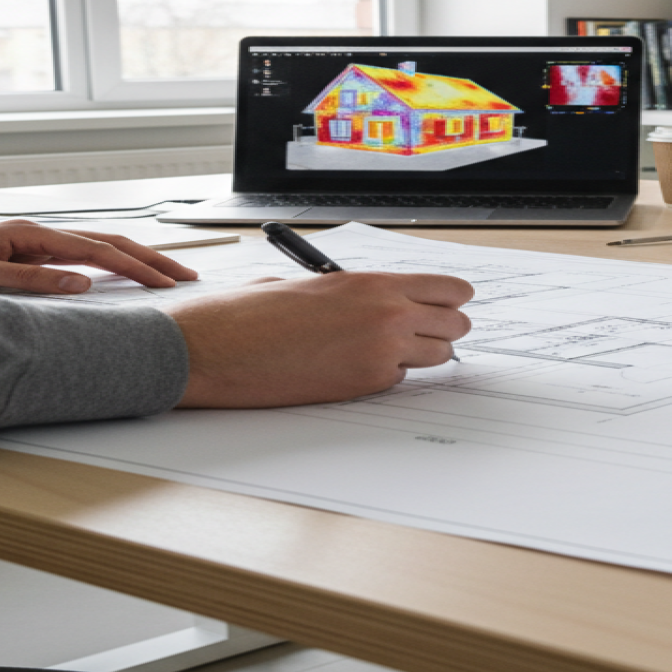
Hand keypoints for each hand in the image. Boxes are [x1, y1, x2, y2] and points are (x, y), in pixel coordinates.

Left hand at [0, 220, 199, 292]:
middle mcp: (37, 233)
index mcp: (30, 233)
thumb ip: (28, 279)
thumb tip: (79, 283)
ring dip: (135, 260)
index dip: (136, 267)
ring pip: (98, 249)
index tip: (165, 282)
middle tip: (184, 276)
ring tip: (165, 274)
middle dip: (149, 259)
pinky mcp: (29, 254)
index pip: (96, 250)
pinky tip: (123, 273)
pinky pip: (80, 258)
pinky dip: (110, 265)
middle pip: (108, 243)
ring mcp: (35, 242)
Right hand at [164, 271, 473, 406]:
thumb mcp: (310, 283)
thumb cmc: (250, 313)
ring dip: (420, 354)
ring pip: (437, 358)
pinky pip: (398, 380)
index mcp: (374, 283)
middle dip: (443, 328)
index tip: (450, 303)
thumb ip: (355, 291)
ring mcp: (379, 356)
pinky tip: (352, 366)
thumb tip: (381, 301)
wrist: (215, 350)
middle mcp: (387, 317)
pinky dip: (386, 374)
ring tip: (384, 349)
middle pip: (456, 325)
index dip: (452, 298)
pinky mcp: (362, 388)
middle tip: (423, 330)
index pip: (450, 289)